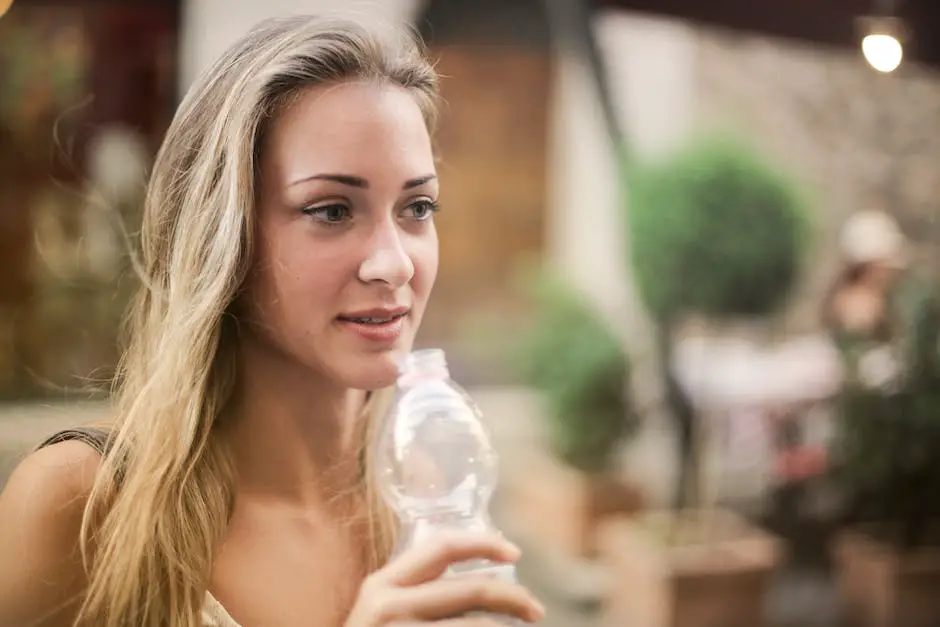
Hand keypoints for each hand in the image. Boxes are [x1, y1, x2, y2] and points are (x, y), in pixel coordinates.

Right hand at [344, 531, 544, 625]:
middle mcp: (389, 607)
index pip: (442, 547)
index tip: (515, 552)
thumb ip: (417, 592)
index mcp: (382, 584)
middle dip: (514, 597)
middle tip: (536, 609)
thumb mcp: (382, 613)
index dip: (484, 543)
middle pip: (472, 590)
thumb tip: (483, 581)